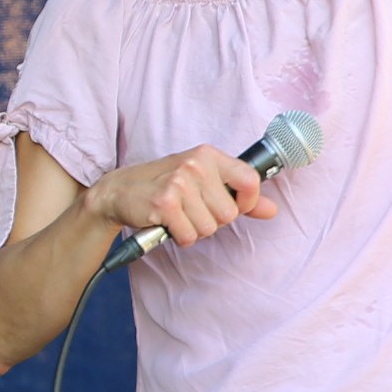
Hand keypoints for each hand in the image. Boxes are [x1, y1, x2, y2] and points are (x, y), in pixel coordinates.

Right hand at [88, 145, 277, 250]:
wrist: (120, 190)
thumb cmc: (165, 184)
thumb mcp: (204, 182)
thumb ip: (239, 195)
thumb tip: (271, 210)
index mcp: (209, 155)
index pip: (250, 180)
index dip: (246, 202)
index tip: (232, 205)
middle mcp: (196, 165)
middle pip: (229, 214)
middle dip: (212, 220)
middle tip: (191, 209)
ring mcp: (179, 183)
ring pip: (209, 228)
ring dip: (193, 230)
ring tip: (178, 215)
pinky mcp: (165, 203)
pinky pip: (189, 236)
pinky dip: (179, 236)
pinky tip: (168, 223)